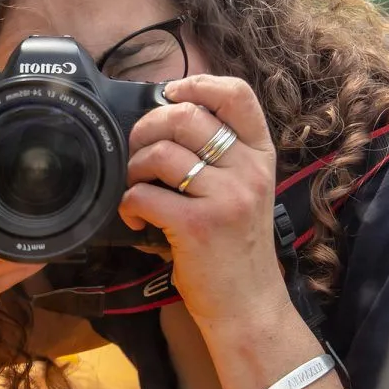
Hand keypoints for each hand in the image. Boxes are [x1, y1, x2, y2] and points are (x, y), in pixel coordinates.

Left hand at [118, 76, 290, 326]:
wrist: (248, 304)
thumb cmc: (235, 246)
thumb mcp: (245, 190)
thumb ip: (221, 154)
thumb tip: (166, 115)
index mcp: (260, 155)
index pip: (237, 94)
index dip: (197, 84)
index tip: (170, 95)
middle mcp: (248, 171)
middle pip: (186, 117)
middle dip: (147, 128)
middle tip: (137, 152)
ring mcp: (226, 197)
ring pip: (160, 153)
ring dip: (133, 168)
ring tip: (135, 188)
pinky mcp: (198, 225)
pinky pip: (143, 194)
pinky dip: (128, 205)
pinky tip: (138, 221)